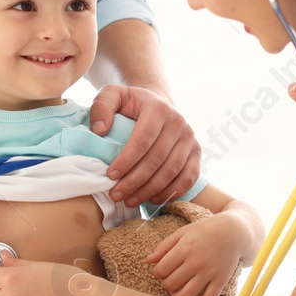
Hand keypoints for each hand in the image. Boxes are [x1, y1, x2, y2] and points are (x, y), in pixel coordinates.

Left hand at [89, 85, 199, 206]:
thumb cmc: (131, 104)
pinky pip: (188, 178)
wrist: (158, 105)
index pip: (143, 139)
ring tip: (129, 200)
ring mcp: (190, 139)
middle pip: (157, 159)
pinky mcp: (196, 153)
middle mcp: (179, 122)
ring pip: (172, 171)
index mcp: (159, 108)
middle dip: (135, 181)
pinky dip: (171, 192)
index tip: (110, 175)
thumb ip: (101, 106)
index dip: (127, 160)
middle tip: (116, 194)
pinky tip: (152, 200)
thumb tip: (99, 130)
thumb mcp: (112, 95)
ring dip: (150, 190)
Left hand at [145, 217, 242, 295]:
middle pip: (171, 284)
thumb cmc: (205, 230)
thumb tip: (149, 261)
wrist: (234, 232)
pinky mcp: (221, 280)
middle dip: (166, 284)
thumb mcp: (183, 232)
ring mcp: (209, 272)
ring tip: (177, 291)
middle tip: (170, 280)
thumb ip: (164, 246)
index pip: (161, 270)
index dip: (157, 273)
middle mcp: (196, 261)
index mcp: (184, 248)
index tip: (161, 271)